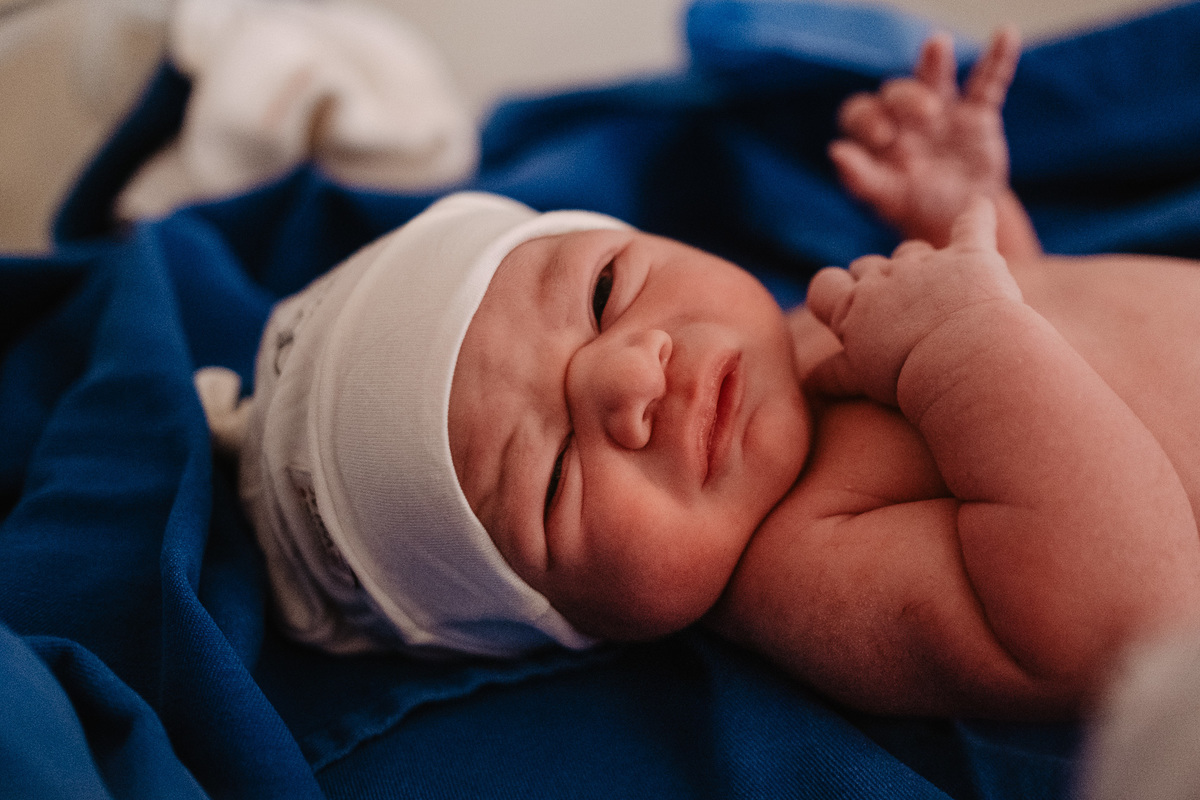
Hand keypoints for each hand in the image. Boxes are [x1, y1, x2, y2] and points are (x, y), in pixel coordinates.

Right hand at [805, 196, 1020, 404]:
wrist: (962, 360)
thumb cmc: (908, 377)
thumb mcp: (865, 379)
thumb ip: (836, 374)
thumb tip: (808, 382)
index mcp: (852, 306)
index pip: (823, 285)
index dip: (831, 294)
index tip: (842, 311)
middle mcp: (884, 276)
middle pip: (868, 265)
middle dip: (876, 281)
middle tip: (895, 313)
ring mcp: (927, 264)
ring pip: (912, 250)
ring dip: (918, 263)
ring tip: (938, 293)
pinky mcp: (970, 256)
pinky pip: (972, 223)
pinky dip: (977, 214)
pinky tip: (979, 204)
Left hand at [830, 28, 1019, 247]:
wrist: (962, 218)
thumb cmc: (916, 208)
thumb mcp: (888, 198)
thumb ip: (860, 177)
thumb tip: (835, 151)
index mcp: (878, 137)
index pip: (861, 113)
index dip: (869, 119)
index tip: (885, 137)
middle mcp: (905, 118)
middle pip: (896, 92)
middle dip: (907, 98)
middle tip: (928, 114)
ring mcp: (942, 112)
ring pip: (934, 77)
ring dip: (935, 62)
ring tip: (937, 45)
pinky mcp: (977, 114)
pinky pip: (987, 83)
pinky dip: (998, 60)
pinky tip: (1005, 35)